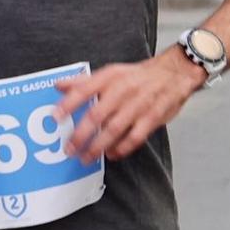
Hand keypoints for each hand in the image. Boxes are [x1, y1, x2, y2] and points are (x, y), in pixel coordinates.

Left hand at [54, 50, 202, 162]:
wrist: (173, 73)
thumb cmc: (137, 76)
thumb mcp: (110, 72)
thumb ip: (83, 81)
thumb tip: (58, 85)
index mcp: (109, 77)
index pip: (84, 90)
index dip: (68, 104)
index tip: (56, 118)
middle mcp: (122, 90)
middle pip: (96, 115)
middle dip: (80, 134)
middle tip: (69, 149)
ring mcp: (138, 104)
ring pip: (114, 129)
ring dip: (98, 146)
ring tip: (86, 157)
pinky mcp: (152, 117)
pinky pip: (135, 137)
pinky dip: (122, 148)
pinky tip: (112, 155)